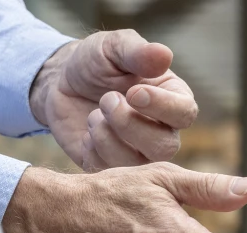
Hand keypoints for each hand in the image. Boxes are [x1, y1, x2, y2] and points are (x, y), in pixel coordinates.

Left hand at [29, 30, 197, 170]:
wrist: (62, 82)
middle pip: (164, 146)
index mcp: (172, 99)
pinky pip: (108, 170)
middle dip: (128, 124)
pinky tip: (88, 132)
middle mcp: (163, 131)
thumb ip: (137, 52)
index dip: (162, 106)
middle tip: (106, 100)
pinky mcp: (114, 168)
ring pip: (137, 163)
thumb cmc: (96, 62)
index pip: (185, 113)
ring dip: (106, 136)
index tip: (134, 93)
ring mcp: (140, 153)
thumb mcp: (112, 48)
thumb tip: (164, 54)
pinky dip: (91, 149)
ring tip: (94, 115)